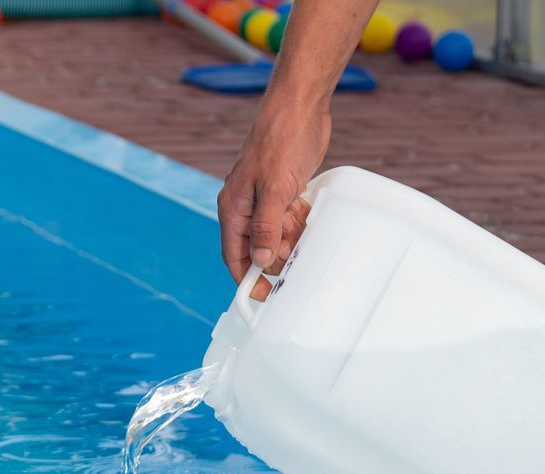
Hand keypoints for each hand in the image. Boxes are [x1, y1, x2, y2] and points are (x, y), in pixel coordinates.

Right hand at [219, 101, 329, 288]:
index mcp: (234, 208)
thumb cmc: (281, 140)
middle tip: (297, 260)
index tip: (263, 297)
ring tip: (305, 232)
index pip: (235, 256)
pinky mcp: (284, 190)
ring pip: (276, 234)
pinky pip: (290, 218)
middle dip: (276, 257)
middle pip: (258, 248)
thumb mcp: (275, 188)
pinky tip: (309, 215)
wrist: (301, 105)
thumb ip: (267, 226)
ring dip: (291, 240)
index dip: (247, 279)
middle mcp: (247, 206)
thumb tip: (261, 260)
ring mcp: (266, 198)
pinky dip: (300, 222)